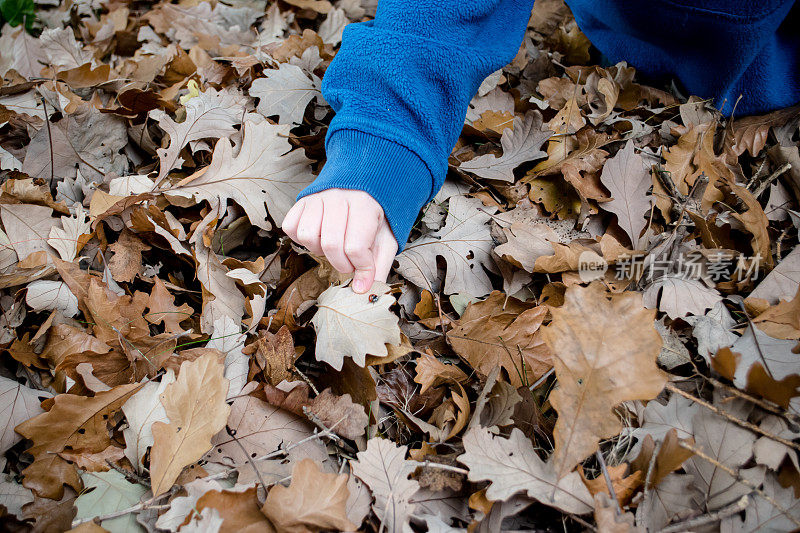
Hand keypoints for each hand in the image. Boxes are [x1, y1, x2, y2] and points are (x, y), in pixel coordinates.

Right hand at [281, 189, 397, 292]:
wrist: (363, 187)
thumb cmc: (374, 216)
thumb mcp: (386, 238)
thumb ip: (379, 264)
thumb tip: (364, 289)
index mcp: (364, 204)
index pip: (356, 247)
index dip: (362, 268)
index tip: (365, 274)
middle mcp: (338, 197)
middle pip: (331, 245)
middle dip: (342, 264)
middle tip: (351, 263)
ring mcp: (317, 197)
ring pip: (307, 236)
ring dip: (320, 250)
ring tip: (334, 246)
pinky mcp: (302, 201)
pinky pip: (291, 227)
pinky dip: (301, 239)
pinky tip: (319, 236)